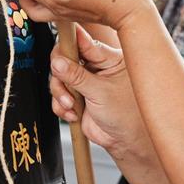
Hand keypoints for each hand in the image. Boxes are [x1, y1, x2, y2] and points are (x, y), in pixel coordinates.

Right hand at [50, 25, 146, 156]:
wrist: (124, 141)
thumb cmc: (126, 115)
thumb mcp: (100, 92)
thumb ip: (77, 76)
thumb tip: (58, 61)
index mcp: (108, 58)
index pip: (84, 42)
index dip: (69, 43)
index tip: (59, 48)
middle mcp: (96, 67)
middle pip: (65, 58)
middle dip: (61, 75)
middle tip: (65, 85)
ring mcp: (85, 81)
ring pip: (59, 77)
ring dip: (61, 94)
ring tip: (71, 105)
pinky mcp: (77, 96)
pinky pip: (58, 95)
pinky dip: (61, 105)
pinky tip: (73, 113)